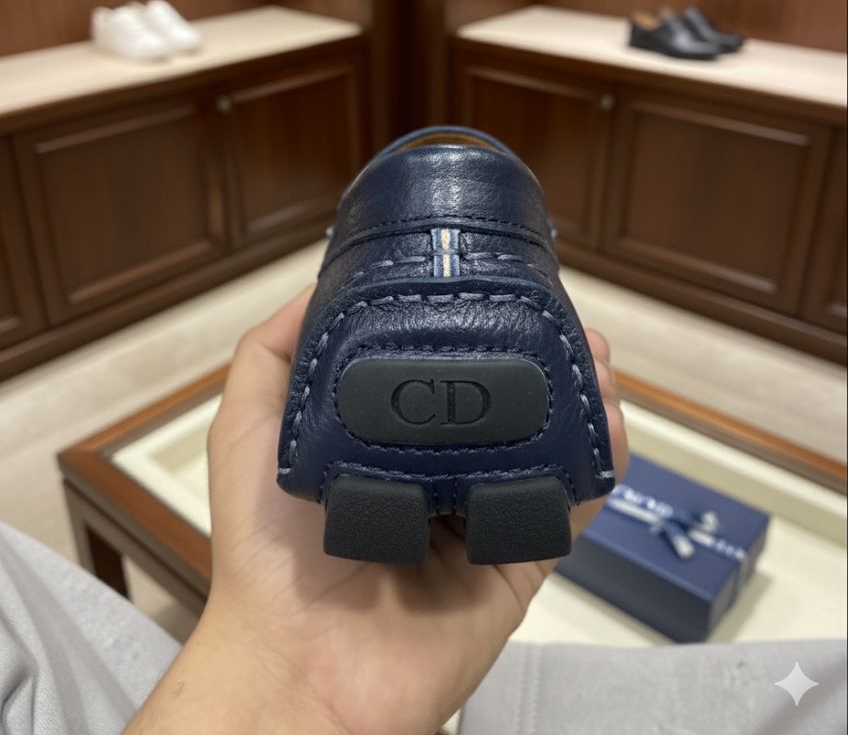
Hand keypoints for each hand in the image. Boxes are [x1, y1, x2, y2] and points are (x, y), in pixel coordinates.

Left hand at [127, 287, 627, 734]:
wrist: (301, 661)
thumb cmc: (267, 547)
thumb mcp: (251, 432)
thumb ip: (272, 358)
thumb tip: (318, 286)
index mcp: (390, 442)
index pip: (449, 376)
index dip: (485, 332)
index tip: (508, 294)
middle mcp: (444, 472)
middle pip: (512, 406)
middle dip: (549, 360)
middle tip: (571, 330)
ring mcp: (486, 516)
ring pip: (551, 448)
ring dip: (586, 400)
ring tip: (598, 364)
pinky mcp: (520, 561)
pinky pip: (572, 508)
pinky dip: (602, 465)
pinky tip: (611, 422)